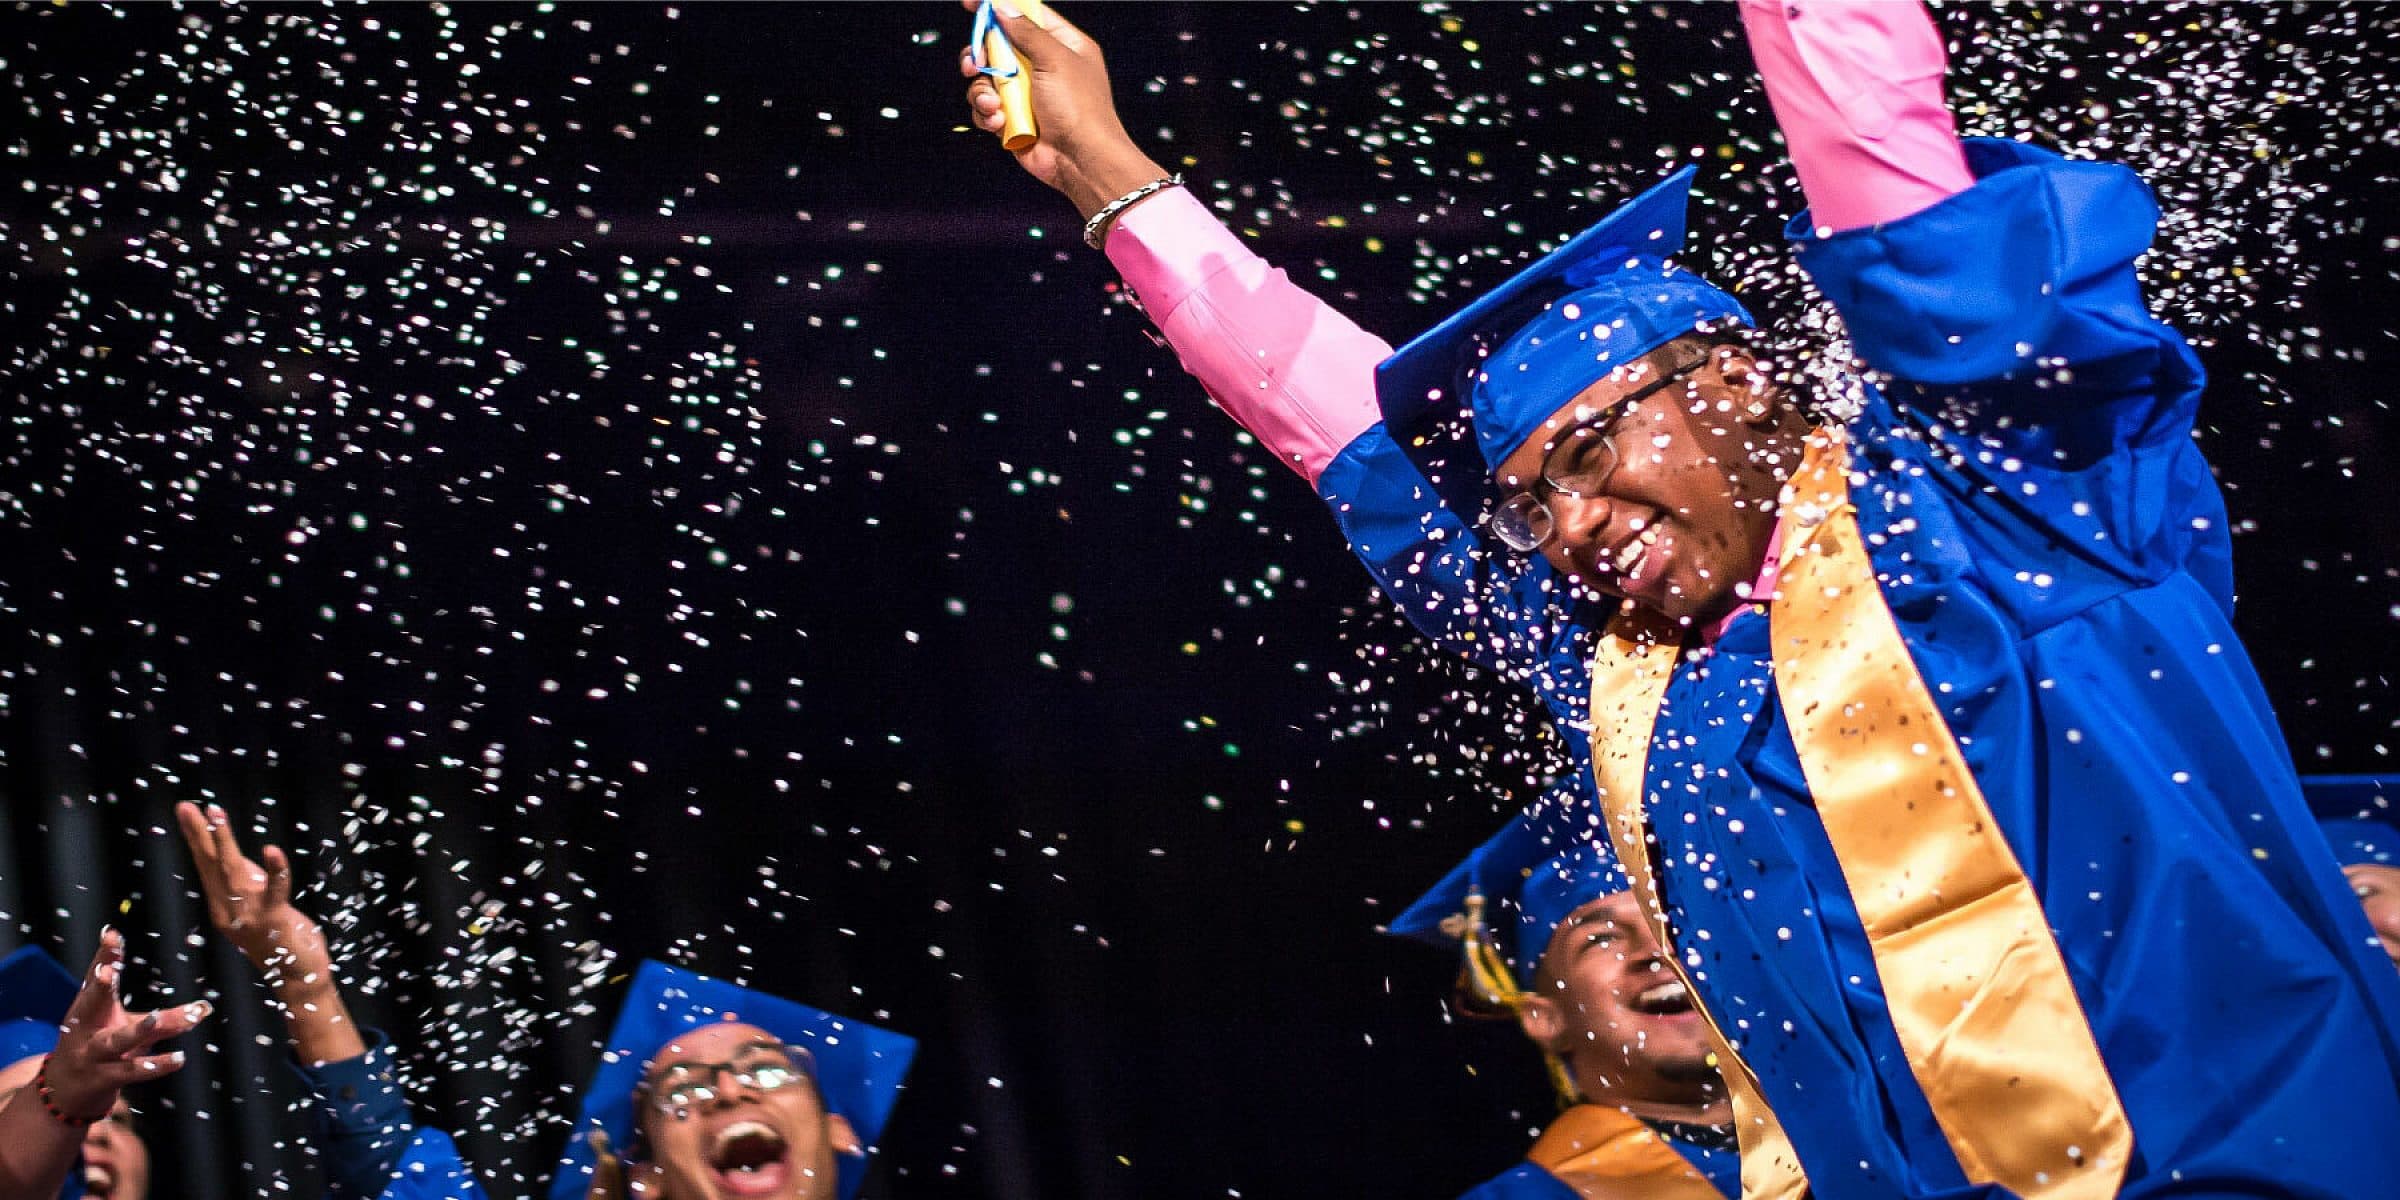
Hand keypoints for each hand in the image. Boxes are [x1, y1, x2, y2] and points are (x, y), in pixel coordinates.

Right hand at [41, 930, 206, 1120]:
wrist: (64, 1093)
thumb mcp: (128, 1028)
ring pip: (116, 1041)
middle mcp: (86, 1029)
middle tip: (107, 973)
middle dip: (98, 988)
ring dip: (136, 1030)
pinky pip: (130, 1071)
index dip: (104, 957)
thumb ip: (168, 1019)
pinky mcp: (102, 1079)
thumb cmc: (100, 1048)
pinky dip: (154, 1066)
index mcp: (89, 1009)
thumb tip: (206, 1008)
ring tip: (156, 1019)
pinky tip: (178, 1058)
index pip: (95, 978)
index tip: (112, 935)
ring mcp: (92, 1055)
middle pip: (92, 1004)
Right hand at [174, 801, 333, 995]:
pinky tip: (271, 850)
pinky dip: (275, 870)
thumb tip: (235, 854)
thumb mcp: (258, 904)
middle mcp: (228, 910)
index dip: (199, 837)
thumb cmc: (281, 938)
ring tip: (216, 814)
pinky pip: (275, 890)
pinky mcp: (274, 919)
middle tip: (185, 807)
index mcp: (222, 906)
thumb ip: (247, 881)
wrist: (297, 978)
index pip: (207, 865)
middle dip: (199, 834)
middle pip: (211, 865)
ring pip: (233, 872)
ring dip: (225, 841)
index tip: (188, 811)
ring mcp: (249, 915)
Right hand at [959, 0, 1171, 221]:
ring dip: (982, 92)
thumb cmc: (1080, 109)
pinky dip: (987, 115)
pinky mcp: (1013, 119)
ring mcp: (1026, 94)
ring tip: (992, 104)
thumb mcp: (1055, 59)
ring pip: (986, 79)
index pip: (1027, 15)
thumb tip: (1003, 8)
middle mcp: (1042, 67)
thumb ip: (1026, 31)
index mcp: (1062, 45)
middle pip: (998, 46)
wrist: (1081, 160)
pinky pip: (986, 108)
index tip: (971, 3)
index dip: (999, 7)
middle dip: (982, 55)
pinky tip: (999, 122)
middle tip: (975, 63)